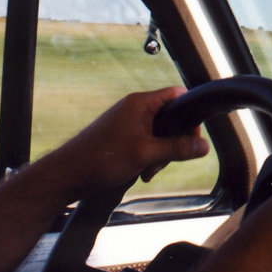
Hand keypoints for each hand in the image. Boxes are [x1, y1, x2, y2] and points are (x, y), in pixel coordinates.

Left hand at [46, 87, 208, 199]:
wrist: (67, 176)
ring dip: (161, 153)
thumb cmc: (99, 158)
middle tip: (169, 157)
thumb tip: (203, 146)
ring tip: (150, 168)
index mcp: (140, 103)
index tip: (193, 134)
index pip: (176, 94)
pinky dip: (150, 157)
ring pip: (160, 134)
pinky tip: (143, 171)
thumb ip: (177, 148)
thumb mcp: (145, 153)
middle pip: (171, 118)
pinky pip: (148, 143)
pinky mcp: (123, 138)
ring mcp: (128, 124)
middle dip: (174, 141)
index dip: (189, 112)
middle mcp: (135, 110)